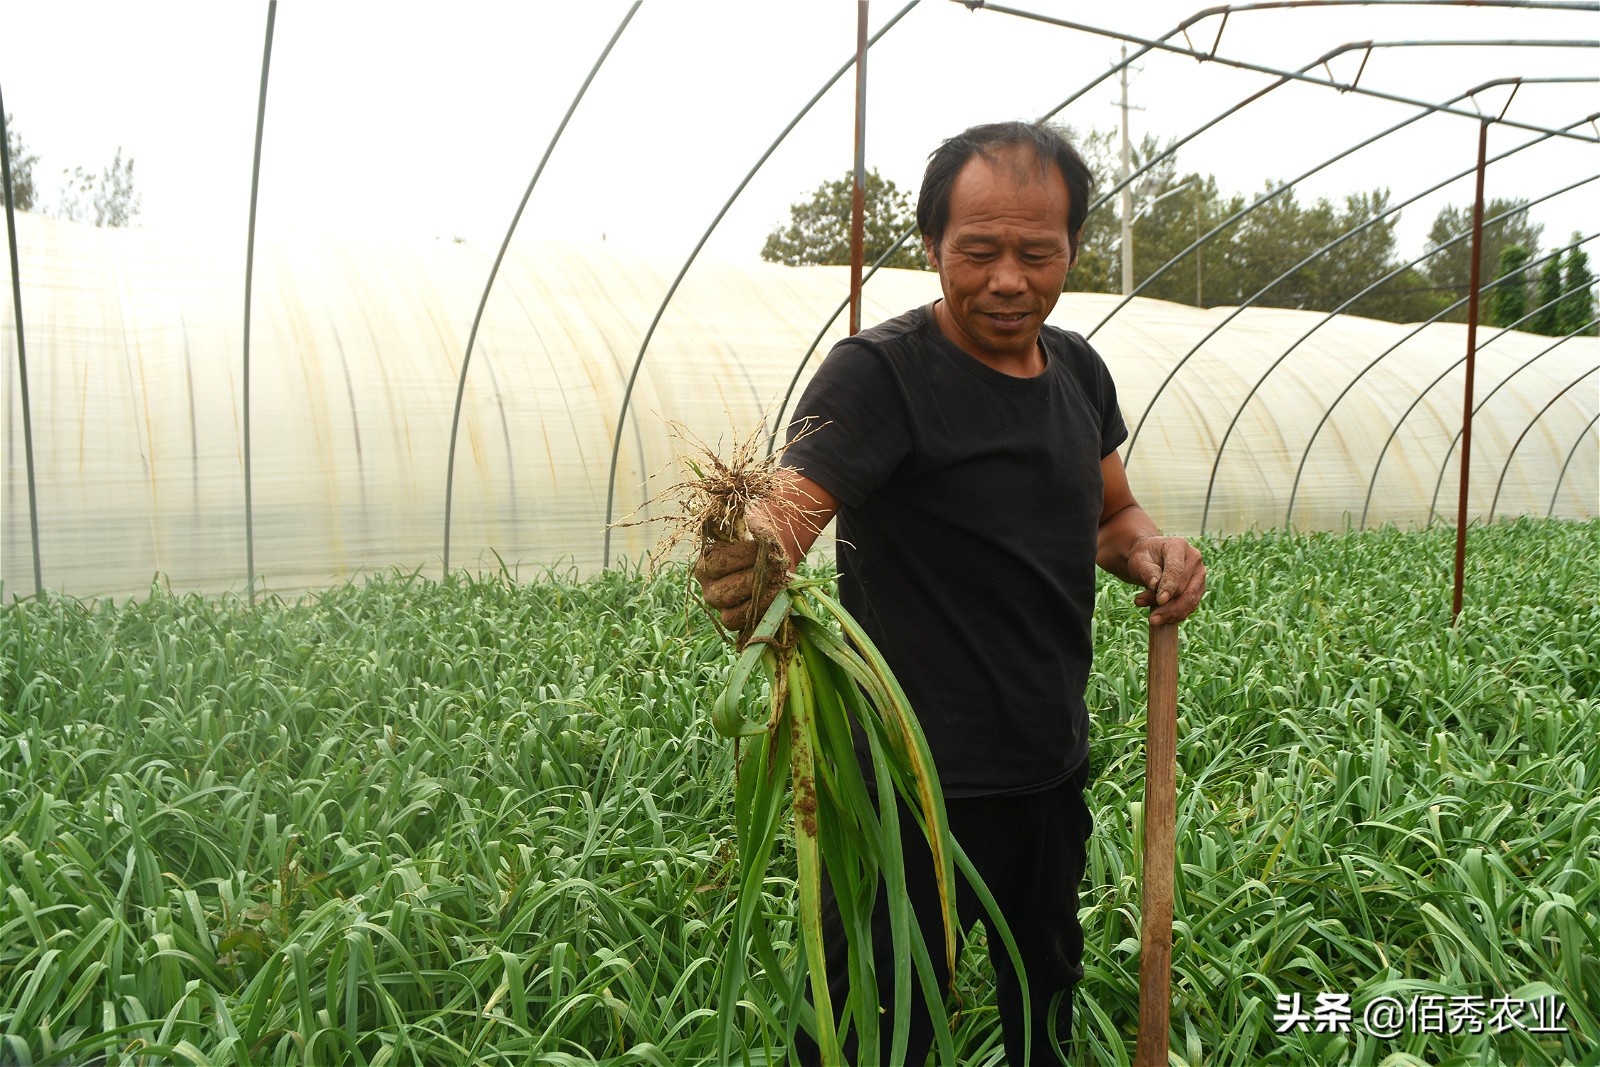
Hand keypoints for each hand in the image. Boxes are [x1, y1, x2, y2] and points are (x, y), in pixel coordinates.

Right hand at [691, 517, 789, 635]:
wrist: (774, 555)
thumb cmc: (760, 539)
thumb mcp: (756, 526)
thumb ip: (755, 525)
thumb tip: (760, 531)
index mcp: (705, 563)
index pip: (717, 563)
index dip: (743, 557)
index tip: (765, 548)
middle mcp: (708, 588)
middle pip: (723, 592)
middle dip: (754, 580)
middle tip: (774, 567)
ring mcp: (721, 608)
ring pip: (731, 614)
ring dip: (760, 599)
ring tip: (779, 583)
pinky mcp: (735, 621)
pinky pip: (745, 625)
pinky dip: (764, 612)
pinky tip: (779, 596)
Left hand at [1128, 535, 1204, 626]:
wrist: (1151, 559)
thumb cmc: (1144, 558)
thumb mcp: (1139, 561)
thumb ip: (1147, 571)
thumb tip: (1155, 586)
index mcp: (1178, 546)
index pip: (1176, 569)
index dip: (1168, 586)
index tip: (1160, 601)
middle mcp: (1194, 558)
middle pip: (1183, 587)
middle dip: (1165, 604)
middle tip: (1148, 613)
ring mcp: (1199, 574)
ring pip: (1190, 600)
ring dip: (1171, 613)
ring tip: (1153, 619)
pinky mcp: (1199, 588)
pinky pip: (1191, 605)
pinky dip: (1177, 615)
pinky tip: (1162, 619)